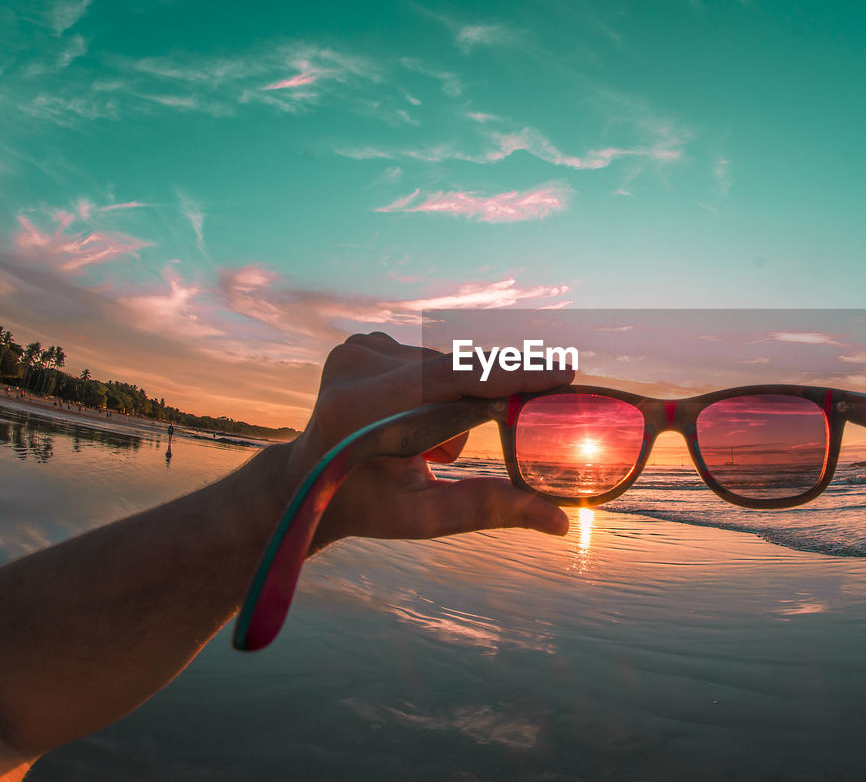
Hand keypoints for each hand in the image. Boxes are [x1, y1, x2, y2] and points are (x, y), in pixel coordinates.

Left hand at [276, 333, 572, 546]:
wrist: (303, 483)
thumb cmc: (367, 506)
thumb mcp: (425, 516)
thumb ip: (490, 509)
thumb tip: (561, 521)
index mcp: (365, 410)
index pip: (454, 378)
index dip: (512, 374)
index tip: (562, 372)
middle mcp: (356, 368)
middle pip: (455, 373)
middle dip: (487, 401)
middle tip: (504, 428)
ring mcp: (355, 350)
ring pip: (444, 366)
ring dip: (454, 401)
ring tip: (425, 445)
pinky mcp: (360, 343)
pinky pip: (425, 360)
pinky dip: (433, 389)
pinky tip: (407, 419)